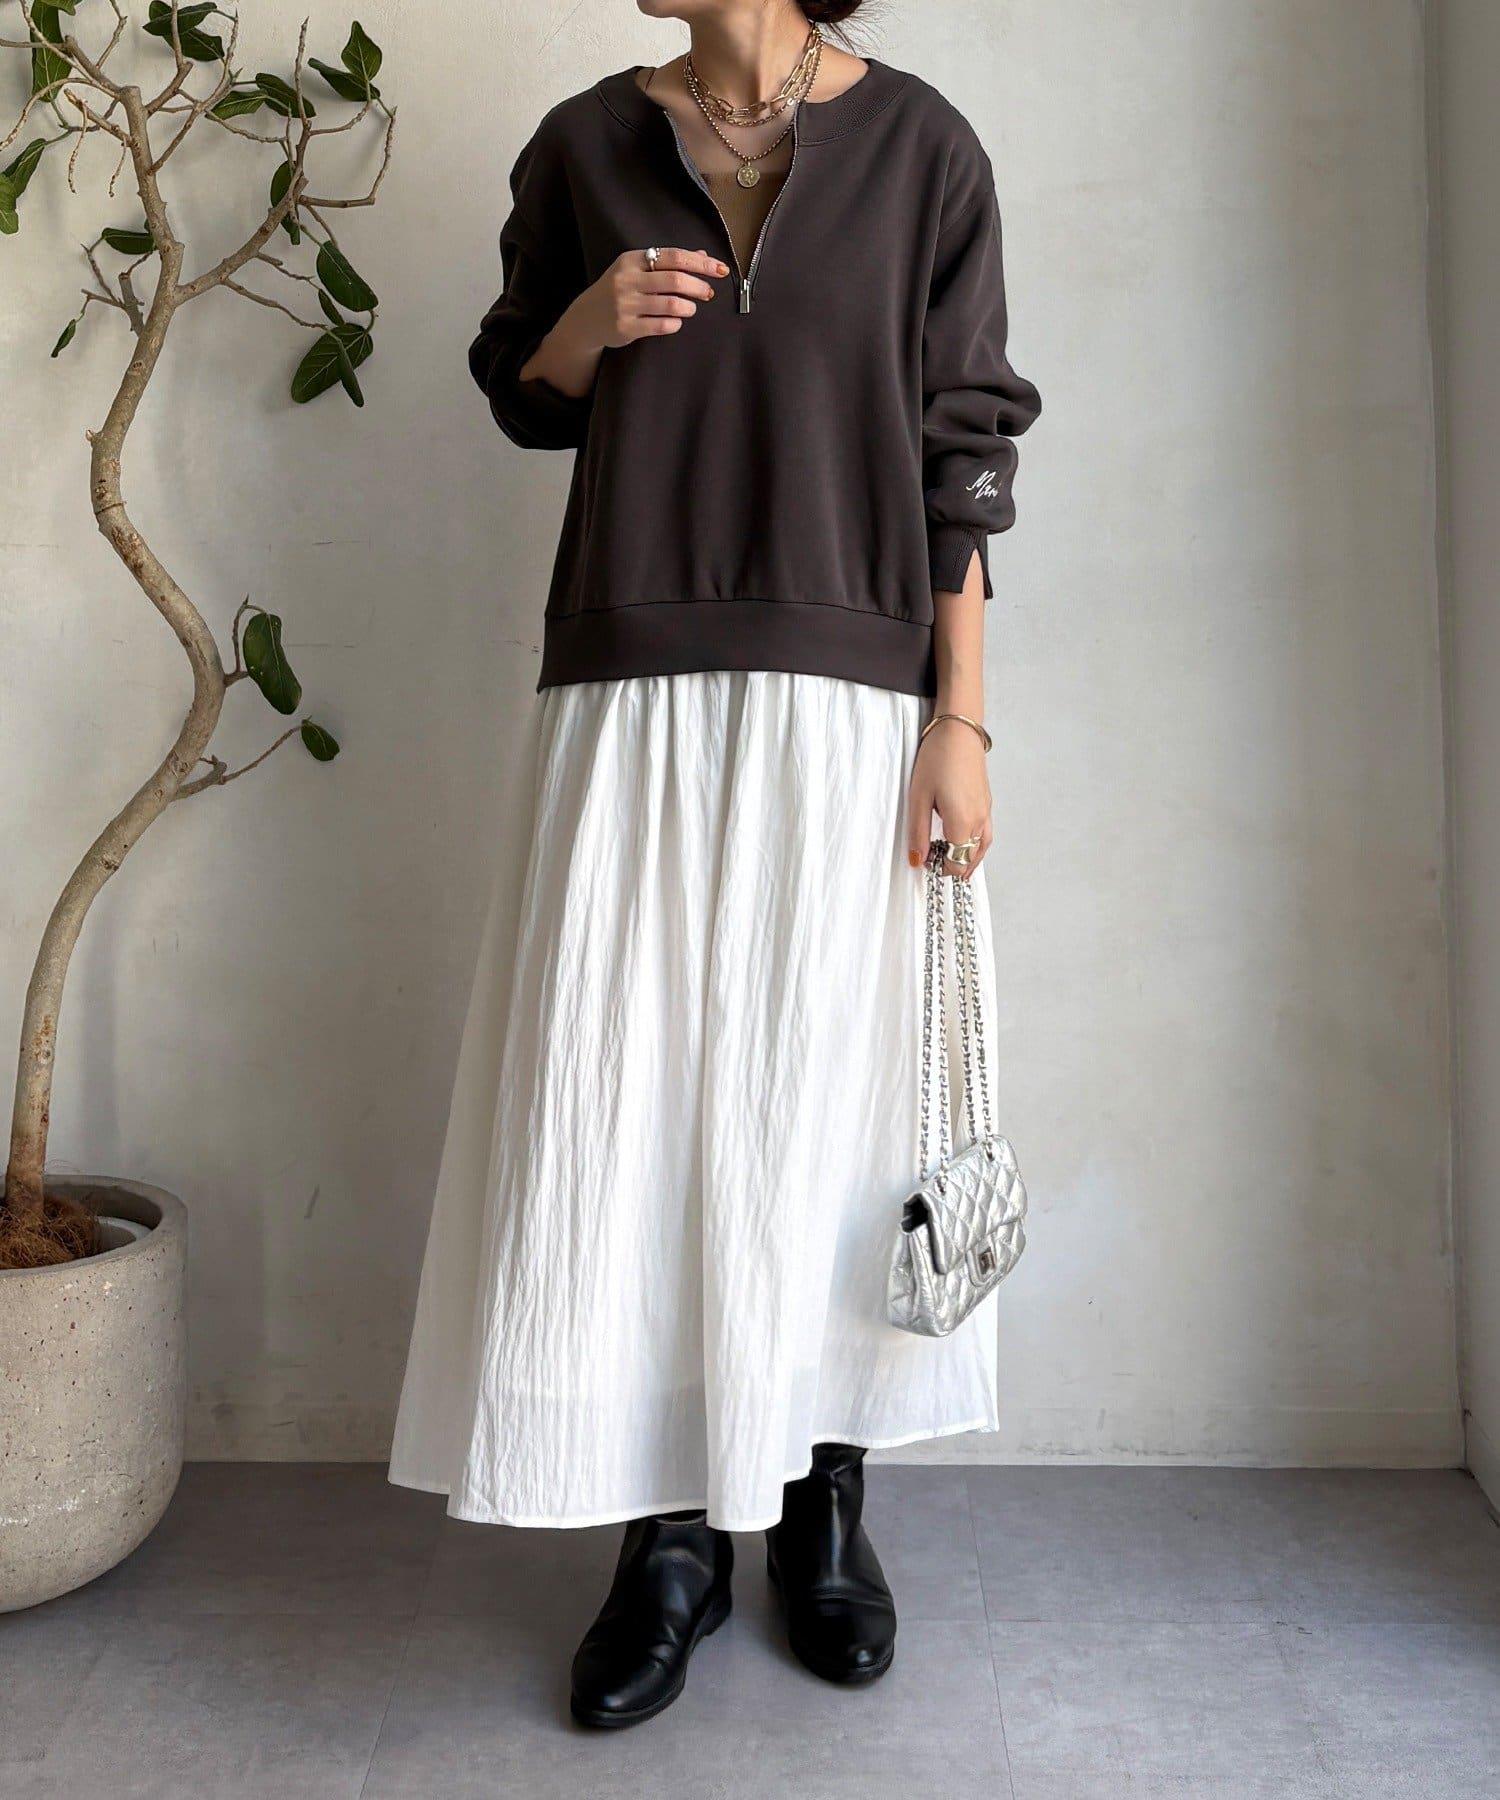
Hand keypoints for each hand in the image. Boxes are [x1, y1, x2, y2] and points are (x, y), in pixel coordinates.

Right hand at [567, 245, 728, 349]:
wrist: (586, 318)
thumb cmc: (618, 290)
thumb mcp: (637, 270)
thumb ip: (668, 262)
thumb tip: (703, 254)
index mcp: (631, 260)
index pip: (674, 256)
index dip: (701, 263)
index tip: (720, 269)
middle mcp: (627, 280)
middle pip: (675, 280)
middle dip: (699, 287)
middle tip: (709, 292)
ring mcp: (625, 305)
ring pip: (671, 305)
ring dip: (689, 307)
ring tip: (691, 308)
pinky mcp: (626, 328)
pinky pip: (662, 326)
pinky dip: (676, 324)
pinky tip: (677, 321)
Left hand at [906, 718, 991, 879]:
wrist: (959, 731)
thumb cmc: (937, 759)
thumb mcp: (918, 798)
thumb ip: (918, 833)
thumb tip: (918, 860)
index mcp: (962, 822)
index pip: (957, 863)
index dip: (942, 870)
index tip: (926, 864)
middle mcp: (979, 820)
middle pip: (971, 858)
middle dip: (954, 866)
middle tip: (935, 863)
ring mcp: (986, 811)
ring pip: (982, 848)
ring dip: (968, 859)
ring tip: (954, 866)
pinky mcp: (987, 802)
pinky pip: (985, 834)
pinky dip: (976, 846)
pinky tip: (966, 844)